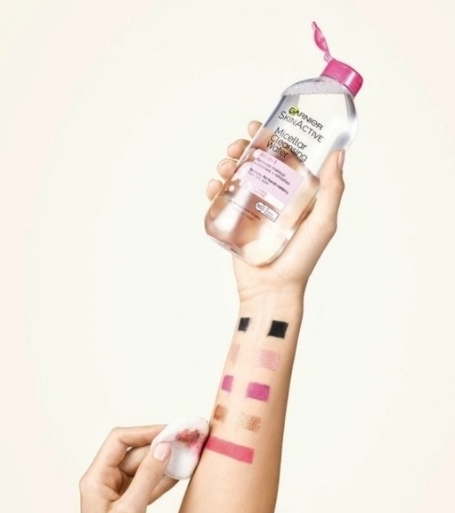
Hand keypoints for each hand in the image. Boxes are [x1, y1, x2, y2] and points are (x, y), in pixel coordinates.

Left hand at [80, 425, 176, 512]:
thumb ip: (147, 477)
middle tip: (185, 443)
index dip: (144, 432)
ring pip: (145, 469)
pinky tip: (179, 474)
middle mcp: (106, 481)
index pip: (119, 440)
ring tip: (187, 456)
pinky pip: (149, 484)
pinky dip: (165, 479)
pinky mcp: (129, 505)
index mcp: (96, 478)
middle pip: (136, 453)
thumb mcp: (129, 509)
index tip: (168, 431)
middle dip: (161, 448)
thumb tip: (164, 448)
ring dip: (166, 463)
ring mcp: (118, 494)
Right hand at [206, 120, 344, 300]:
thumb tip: (339, 154)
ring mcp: (251, 208)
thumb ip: (332, 191)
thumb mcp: (323, 223)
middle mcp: (272, 196)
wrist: (273, 289)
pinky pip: (220, 199)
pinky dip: (214, 188)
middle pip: (254, 163)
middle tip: (237, 147)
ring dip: (226, 164)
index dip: (269, 138)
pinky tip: (214, 186)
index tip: (260, 126)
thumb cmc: (302, 259)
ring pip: (235, 177)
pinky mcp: (234, 221)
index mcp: (294, 192)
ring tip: (224, 166)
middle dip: (243, 148)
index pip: (281, 157)